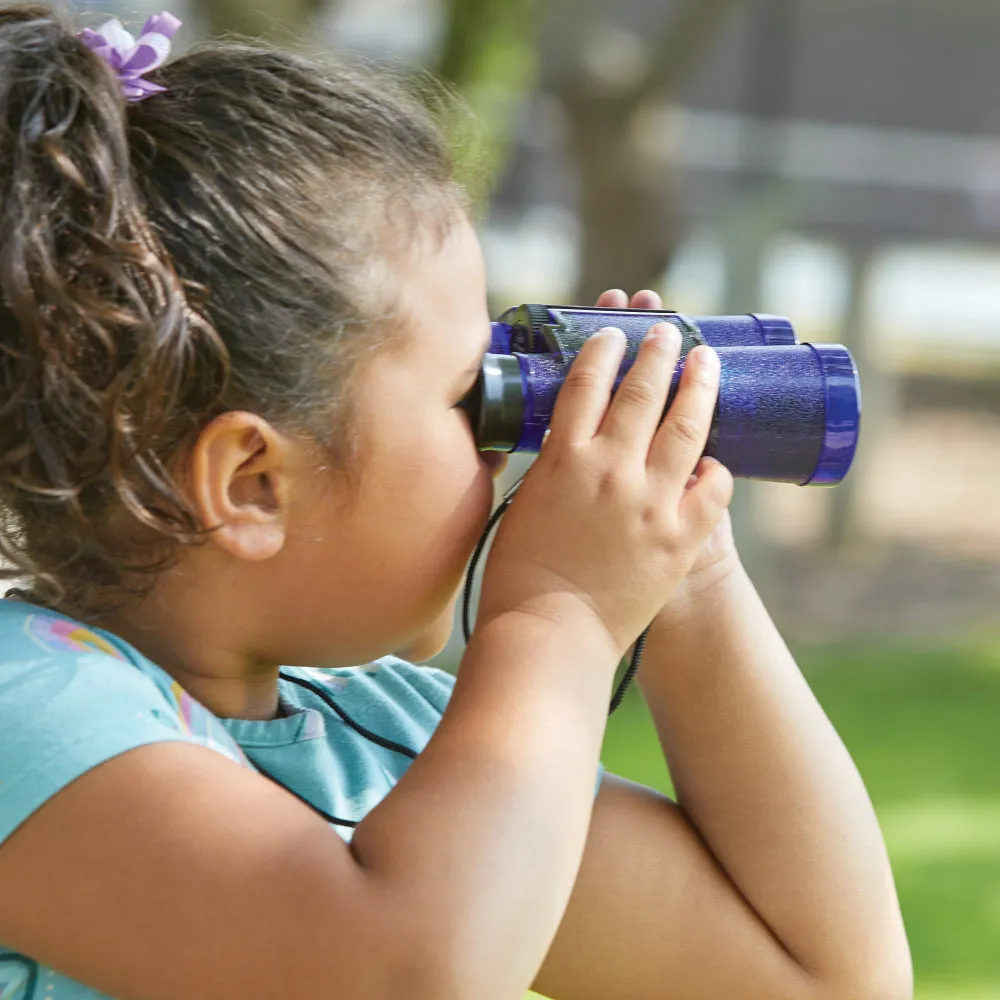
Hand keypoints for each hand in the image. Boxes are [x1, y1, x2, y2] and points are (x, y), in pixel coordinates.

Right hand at [477, 302, 731, 657]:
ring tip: (707, 359)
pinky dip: (716, 469)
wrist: (550, 637)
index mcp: (563, 460)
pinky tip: (716, 458)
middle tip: (667, 328)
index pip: (586, 383)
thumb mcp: (522, 506)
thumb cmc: (519, 580)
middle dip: (657, 350)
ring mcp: (652, 502)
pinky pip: (714, 488)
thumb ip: (548, 470)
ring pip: (687, 426)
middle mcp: (611, 470)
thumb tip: (566, 445)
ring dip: (699, 385)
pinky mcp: (681, 538)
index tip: (613, 331)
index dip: (602, 350)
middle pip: (642, 392)